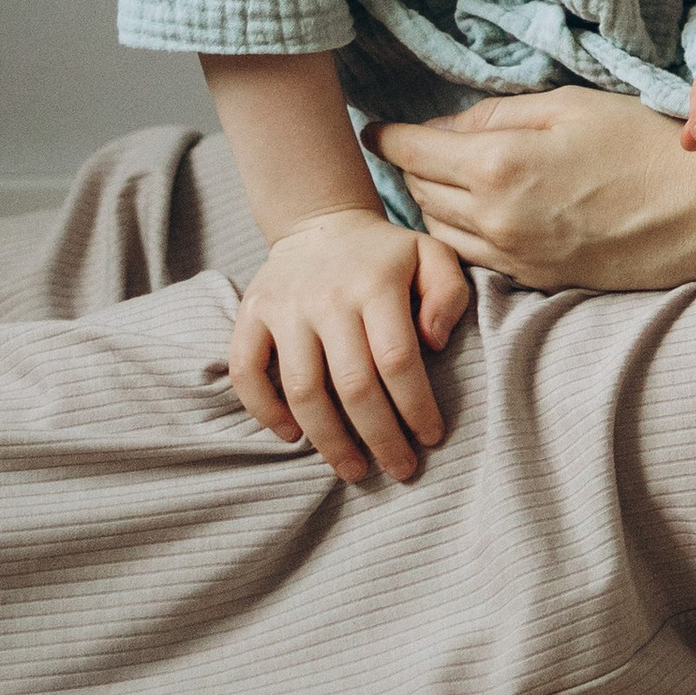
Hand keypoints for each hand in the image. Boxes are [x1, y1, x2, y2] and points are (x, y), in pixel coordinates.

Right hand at [225, 208, 472, 487]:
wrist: (321, 224)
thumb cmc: (386, 256)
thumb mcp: (433, 255)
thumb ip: (449, 293)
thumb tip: (436, 341)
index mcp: (377, 284)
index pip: (397, 360)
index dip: (415, 407)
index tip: (431, 438)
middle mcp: (328, 298)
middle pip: (353, 385)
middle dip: (380, 437)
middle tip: (399, 470)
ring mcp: (284, 307)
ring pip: (302, 389)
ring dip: (328, 440)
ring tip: (354, 469)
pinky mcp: (250, 314)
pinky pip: (247, 372)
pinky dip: (265, 411)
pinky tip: (294, 436)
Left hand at [372, 89, 695, 293]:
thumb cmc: (640, 144)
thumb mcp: (569, 104)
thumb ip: (499, 113)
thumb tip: (447, 125)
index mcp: (497, 163)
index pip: (412, 149)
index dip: (385, 136)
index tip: (372, 129)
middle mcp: (493, 216)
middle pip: (418, 190)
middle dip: (408, 166)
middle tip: (412, 148)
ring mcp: (511, 254)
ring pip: (438, 229)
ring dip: (430, 203)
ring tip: (440, 181)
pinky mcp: (532, 278)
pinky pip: (471, 257)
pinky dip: (459, 233)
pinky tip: (475, 215)